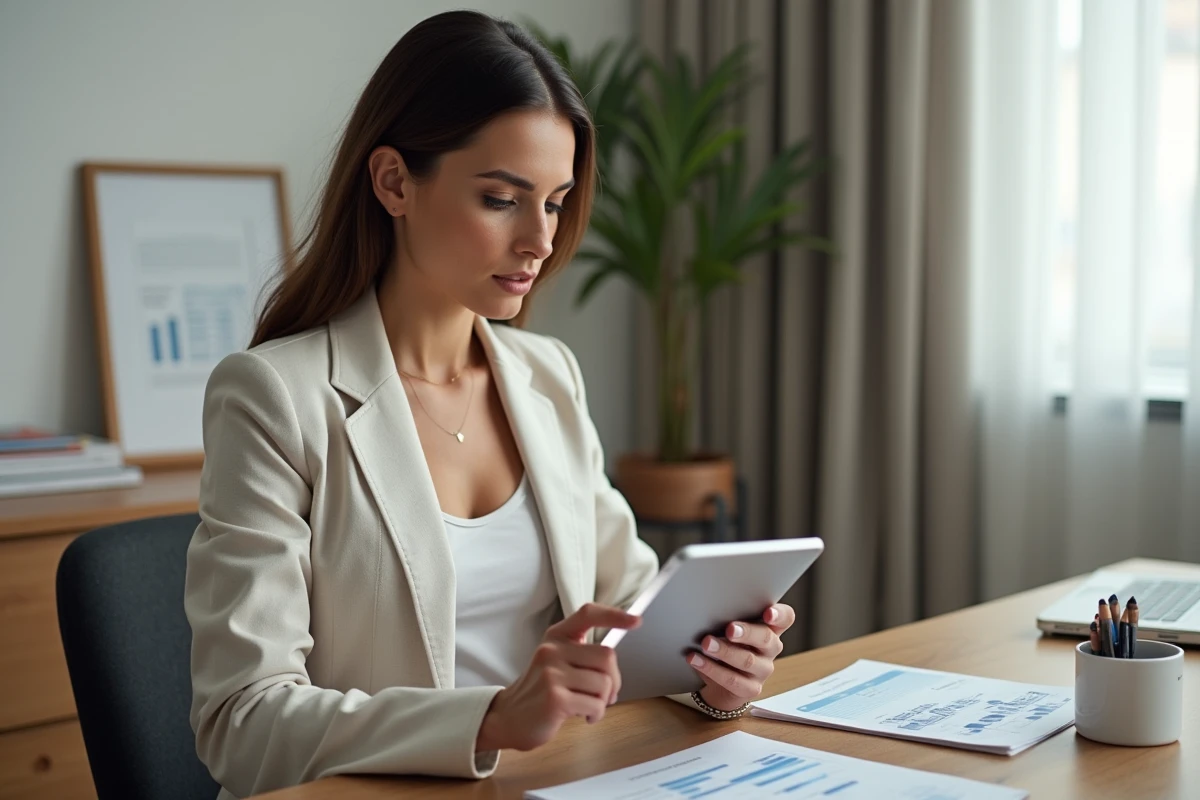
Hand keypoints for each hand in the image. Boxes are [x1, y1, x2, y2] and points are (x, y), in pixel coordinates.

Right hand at [476, 603, 639, 751]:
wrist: (509, 718)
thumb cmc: (540, 692)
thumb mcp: (556, 662)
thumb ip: (581, 654)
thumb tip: (613, 658)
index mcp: (556, 637)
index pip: (587, 614)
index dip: (614, 615)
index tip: (635, 621)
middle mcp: (552, 650)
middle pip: (606, 656)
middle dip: (614, 681)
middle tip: (606, 695)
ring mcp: (552, 673)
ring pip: (604, 684)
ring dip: (604, 701)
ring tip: (590, 707)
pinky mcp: (555, 698)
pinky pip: (596, 705)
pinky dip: (596, 714)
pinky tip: (584, 716)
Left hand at [686, 603, 794, 711]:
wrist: (721, 681)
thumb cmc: (727, 644)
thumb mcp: (731, 629)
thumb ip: (730, 617)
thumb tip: (708, 608)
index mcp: (771, 628)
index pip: (786, 618)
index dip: (780, 614)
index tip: (768, 612)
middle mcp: (771, 648)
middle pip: (766, 638)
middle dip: (746, 632)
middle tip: (729, 629)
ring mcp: (763, 670)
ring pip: (747, 660)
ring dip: (724, 651)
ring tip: (705, 644)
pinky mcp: (751, 689)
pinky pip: (732, 680)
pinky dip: (711, 669)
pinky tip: (696, 660)